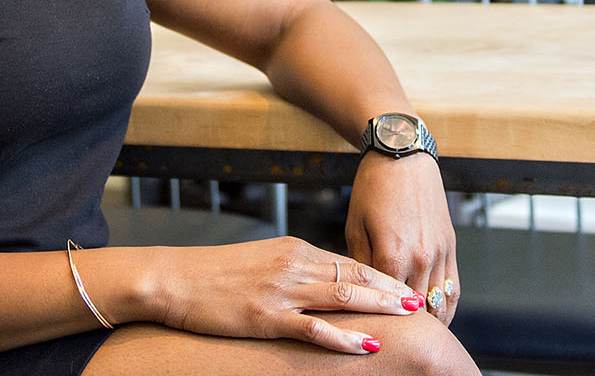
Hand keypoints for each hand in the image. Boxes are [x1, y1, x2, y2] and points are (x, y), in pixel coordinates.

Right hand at [151, 237, 426, 353]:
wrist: (173, 278)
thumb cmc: (213, 274)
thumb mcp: (261, 261)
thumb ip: (294, 269)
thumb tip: (324, 281)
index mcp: (294, 249)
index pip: (349, 260)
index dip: (381, 275)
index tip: (405, 287)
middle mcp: (293, 264)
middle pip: (354, 275)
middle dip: (391, 289)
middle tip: (421, 301)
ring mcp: (281, 291)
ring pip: (342, 296)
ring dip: (379, 307)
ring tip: (408, 316)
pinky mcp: (266, 316)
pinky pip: (313, 328)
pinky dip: (344, 337)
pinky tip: (366, 345)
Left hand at [347, 150, 457, 324]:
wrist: (403, 154)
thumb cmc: (373, 187)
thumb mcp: (355, 225)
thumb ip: (360, 265)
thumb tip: (362, 294)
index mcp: (391, 255)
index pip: (385, 304)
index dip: (377, 321)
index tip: (368, 337)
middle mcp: (420, 258)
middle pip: (415, 311)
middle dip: (404, 329)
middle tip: (393, 344)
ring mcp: (439, 253)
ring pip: (438, 304)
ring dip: (429, 325)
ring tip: (416, 340)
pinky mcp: (450, 245)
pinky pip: (454, 288)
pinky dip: (447, 308)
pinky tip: (437, 318)